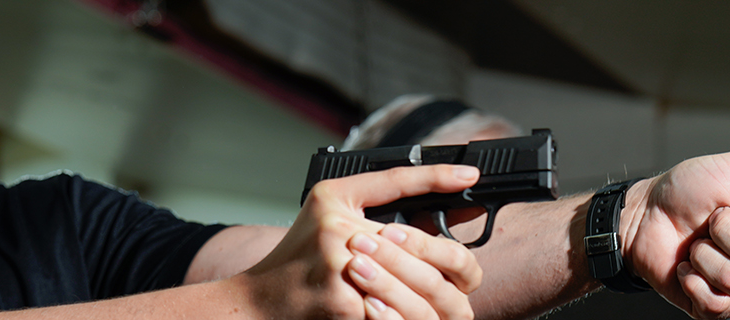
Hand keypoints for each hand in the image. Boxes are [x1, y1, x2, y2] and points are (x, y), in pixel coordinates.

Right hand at [239, 165, 483, 319]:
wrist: (259, 301)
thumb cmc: (295, 257)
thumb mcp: (326, 212)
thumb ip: (371, 202)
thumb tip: (429, 205)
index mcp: (336, 204)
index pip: (395, 183)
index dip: (436, 177)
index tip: (469, 175)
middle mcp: (339, 234)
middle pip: (421, 245)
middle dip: (455, 263)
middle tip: (469, 275)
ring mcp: (343, 272)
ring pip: (419, 285)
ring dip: (442, 300)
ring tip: (454, 304)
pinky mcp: (346, 308)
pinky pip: (398, 314)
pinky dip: (415, 318)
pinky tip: (429, 318)